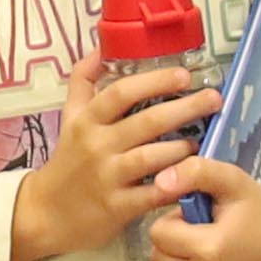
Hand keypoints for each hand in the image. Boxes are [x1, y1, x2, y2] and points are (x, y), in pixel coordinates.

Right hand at [8, 56, 211, 260]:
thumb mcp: (69, 117)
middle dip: (186, 108)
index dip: (154, 81)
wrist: (46, 212)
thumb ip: (83, 81)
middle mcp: (97, 145)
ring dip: (184, 148)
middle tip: (214, 99)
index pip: (120, 93)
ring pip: (153, 157)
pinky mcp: (118, 207)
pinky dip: (177, 183)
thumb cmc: (68, 160)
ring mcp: (108, 177)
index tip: (184, 74)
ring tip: (202, 141)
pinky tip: (193, 177)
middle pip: (146, 121)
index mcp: (86, 121)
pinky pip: (154, 193)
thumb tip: (100, 47)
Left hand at [145, 163, 260, 260]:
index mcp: (210, 249)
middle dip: (175, 245)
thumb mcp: (233, 183)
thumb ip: (196, 172)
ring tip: (209, 257)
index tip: (198, 221)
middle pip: (160, 260)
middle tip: (204, 237)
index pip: (158, 234)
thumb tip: (160, 181)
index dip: (175, 223)